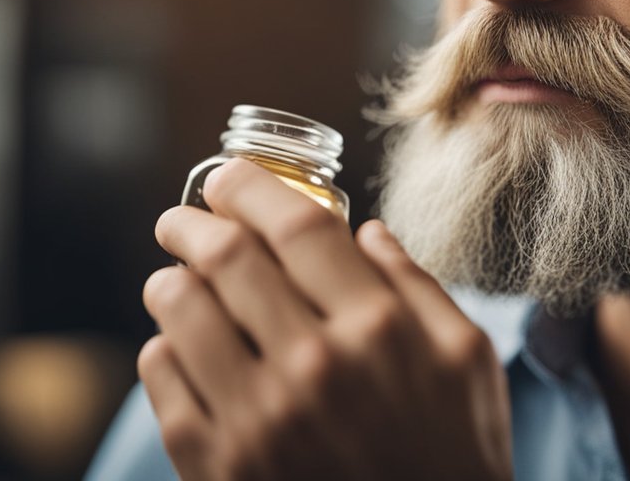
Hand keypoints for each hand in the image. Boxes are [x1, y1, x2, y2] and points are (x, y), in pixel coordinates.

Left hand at [138, 157, 513, 480]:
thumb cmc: (454, 457)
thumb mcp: (466, 360)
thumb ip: (416, 285)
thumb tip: (365, 231)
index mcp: (379, 328)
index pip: (296, 225)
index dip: (249, 186)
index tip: (227, 177)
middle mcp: (315, 367)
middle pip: (226, 257)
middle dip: (190, 223)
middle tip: (180, 220)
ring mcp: (261, 421)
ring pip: (180, 311)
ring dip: (168, 281)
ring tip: (174, 280)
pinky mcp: (219, 467)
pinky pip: (162, 380)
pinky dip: (162, 348)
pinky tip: (178, 347)